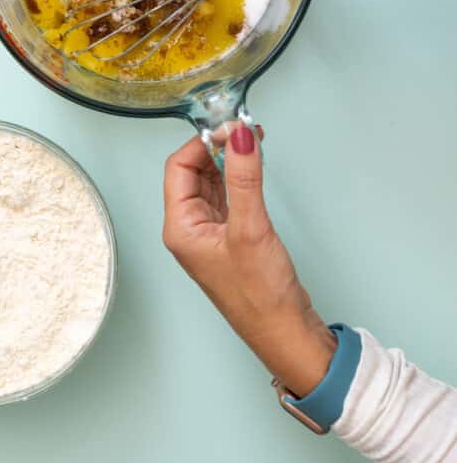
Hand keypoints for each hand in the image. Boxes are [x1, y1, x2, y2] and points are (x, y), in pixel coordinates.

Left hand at [163, 123, 335, 396]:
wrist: (285, 334)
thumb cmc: (260, 295)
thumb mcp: (251, 228)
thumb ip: (244, 177)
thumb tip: (240, 136)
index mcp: (180, 227)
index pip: (177, 168)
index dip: (202, 143)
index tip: (230, 128)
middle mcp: (189, 229)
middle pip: (192, 172)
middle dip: (216, 147)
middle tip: (245, 130)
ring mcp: (210, 233)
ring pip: (211, 182)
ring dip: (229, 160)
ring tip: (252, 141)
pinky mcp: (232, 237)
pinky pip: (228, 196)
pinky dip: (239, 177)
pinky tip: (253, 166)